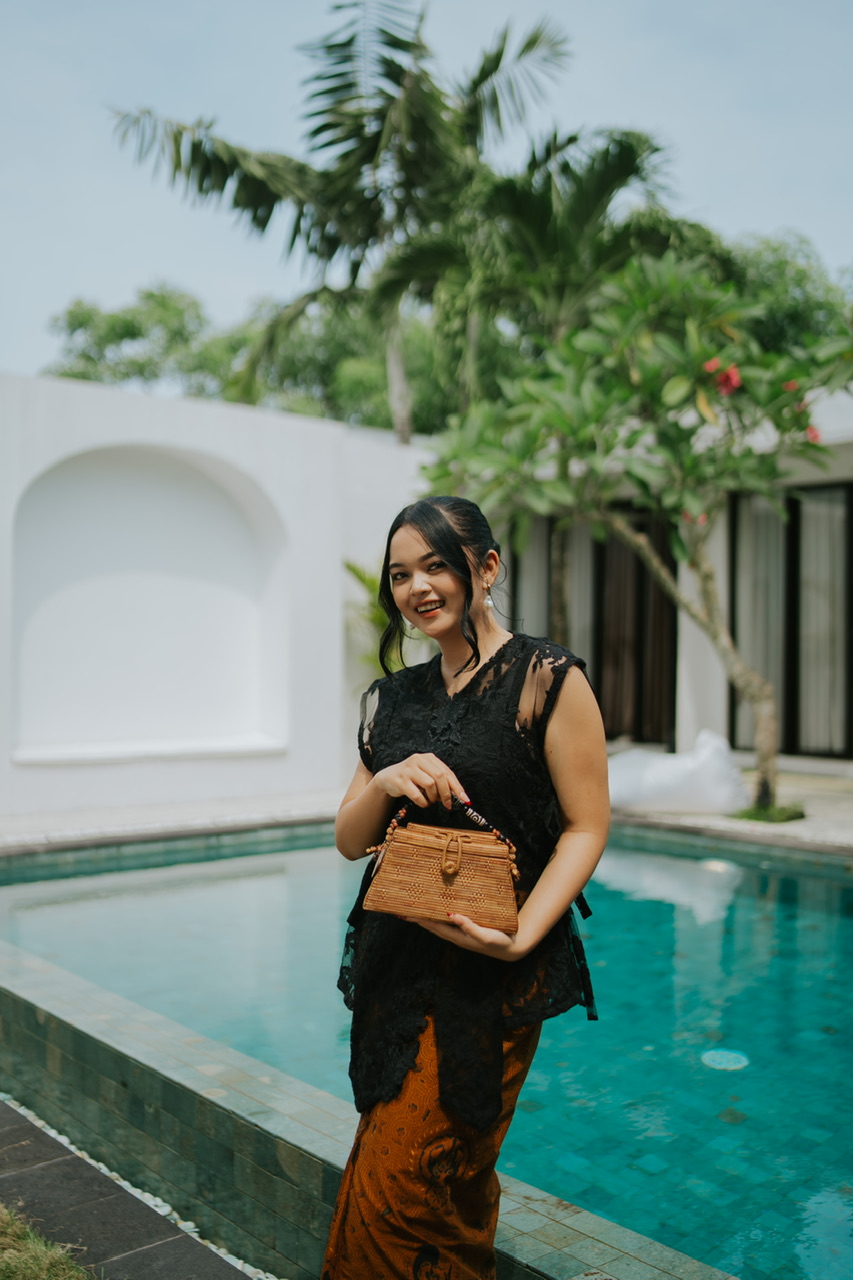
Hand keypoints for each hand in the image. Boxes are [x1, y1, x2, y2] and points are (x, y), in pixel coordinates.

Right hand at [373, 754, 468, 810]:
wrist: (388, 778)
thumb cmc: (412, 778)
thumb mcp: (426, 775)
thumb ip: (440, 782)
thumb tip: (458, 796)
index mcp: (429, 758)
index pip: (447, 772)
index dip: (457, 787)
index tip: (465, 800)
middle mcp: (419, 760)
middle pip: (440, 776)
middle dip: (446, 793)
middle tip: (448, 805)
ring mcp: (409, 770)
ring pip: (430, 784)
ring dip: (433, 797)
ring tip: (430, 801)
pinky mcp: (401, 780)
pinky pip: (417, 794)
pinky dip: (423, 802)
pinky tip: (423, 803)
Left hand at [405, 912, 529, 960]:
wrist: (513, 947)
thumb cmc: (499, 942)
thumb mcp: (485, 936)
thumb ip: (469, 927)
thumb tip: (451, 915)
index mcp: (457, 936)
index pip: (433, 925)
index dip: (418, 919)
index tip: (405, 913)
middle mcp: (455, 934)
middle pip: (431, 924)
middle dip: (416, 918)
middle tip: (401, 909)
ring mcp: (461, 931)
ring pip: (438, 922)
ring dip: (425, 916)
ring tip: (413, 909)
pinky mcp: (467, 927)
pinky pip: (448, 919)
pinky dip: (438, 913)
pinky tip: (437, 908)